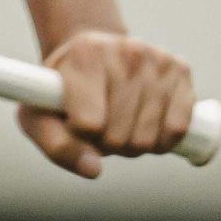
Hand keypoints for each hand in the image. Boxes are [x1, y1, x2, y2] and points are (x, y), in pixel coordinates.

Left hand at [19, 27, 196, 178]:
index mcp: (85, 55)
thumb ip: (57, 146)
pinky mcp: (181, 69)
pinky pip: (178, 130)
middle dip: (107, 143)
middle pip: (120, 136)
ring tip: (120, 122)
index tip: (74, 122)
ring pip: (149, 138)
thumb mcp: (39, 114)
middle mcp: (125, 50)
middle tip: (99, 125)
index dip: (80, 137)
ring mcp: (157, 59)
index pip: (88, 124)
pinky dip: (163, 140)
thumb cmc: (62, 91)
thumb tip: (94, 169)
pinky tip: (147, 125)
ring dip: (133, 144)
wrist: (91, 54)